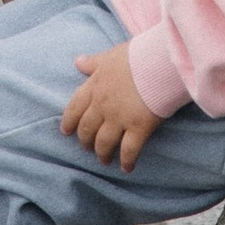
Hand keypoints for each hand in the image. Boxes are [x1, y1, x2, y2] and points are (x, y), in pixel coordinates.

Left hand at [61, 42, 160, 170]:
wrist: (159, 62)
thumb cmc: (137, 56)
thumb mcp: (110, 56)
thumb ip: (94, 62)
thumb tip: (78, 62)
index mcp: (95, 87)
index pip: (75, 108)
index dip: (69, 122)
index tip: (66, 132)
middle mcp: (103, 105)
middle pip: (87, 129)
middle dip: (85, 141)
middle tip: (87, 148)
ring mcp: (119, 118)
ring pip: (104, 142)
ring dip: (102, 153)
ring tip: (104, 160)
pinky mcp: (138, 128)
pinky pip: (128, 150)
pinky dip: (126, 161)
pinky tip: (127, 168)